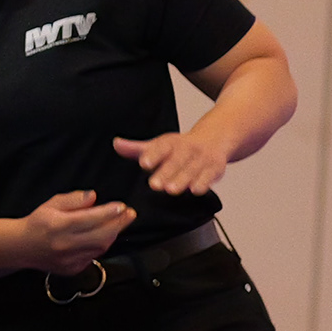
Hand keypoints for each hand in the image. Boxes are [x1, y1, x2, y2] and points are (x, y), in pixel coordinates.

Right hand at [19, 191, 132, 274]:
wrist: (21, 248)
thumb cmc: (37, 223)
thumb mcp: (51, 204)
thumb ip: (73, 199)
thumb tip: (94, 197)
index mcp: (58, 226)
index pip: (90, 219)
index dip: (109, 212)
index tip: (121, 205)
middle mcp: (65, 244)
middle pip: (100, 236)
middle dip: (119, 224)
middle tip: (130, 214)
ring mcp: (69, 260)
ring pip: (100, 248)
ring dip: (113, 234)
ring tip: (120, 222)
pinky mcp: (72, 269)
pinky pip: (94, 256)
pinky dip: (102, 245)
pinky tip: (105, 235)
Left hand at [112, 128, 229, 193]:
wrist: (212, 140)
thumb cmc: (180, 148)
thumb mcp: (157, 146)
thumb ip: (136, 149)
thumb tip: (116, 144)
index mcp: (170, 143)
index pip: (160, 147)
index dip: (152, 155)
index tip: (143, 163)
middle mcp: (187, 148)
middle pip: (176, 161)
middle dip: (166, 172)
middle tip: (155, 185)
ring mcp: (201, 158)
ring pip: (191, 169)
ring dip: (182, 179)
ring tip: (172, 190)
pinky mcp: (214, 168)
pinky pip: (209, 175)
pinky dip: (204, 182)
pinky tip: (196, 190)